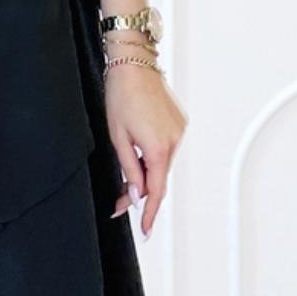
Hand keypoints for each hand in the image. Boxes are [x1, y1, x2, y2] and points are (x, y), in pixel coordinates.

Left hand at [105, 59, 186, 237]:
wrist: (134, 65)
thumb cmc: (121, 96)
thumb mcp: (117, 137)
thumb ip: (129, 169)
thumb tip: (137, 195)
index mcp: (158, 148)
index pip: (155, 191)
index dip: (149, 213)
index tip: (146, 230)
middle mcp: (174, 141)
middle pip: (158, 178)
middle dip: (140, 192)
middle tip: (120, 202)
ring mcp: (179, 131)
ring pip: (161, 163)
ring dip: (146, 172)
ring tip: (126, 168)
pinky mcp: (179, 123)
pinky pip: (166, 148)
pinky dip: (153, 155)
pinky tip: (139, 147)